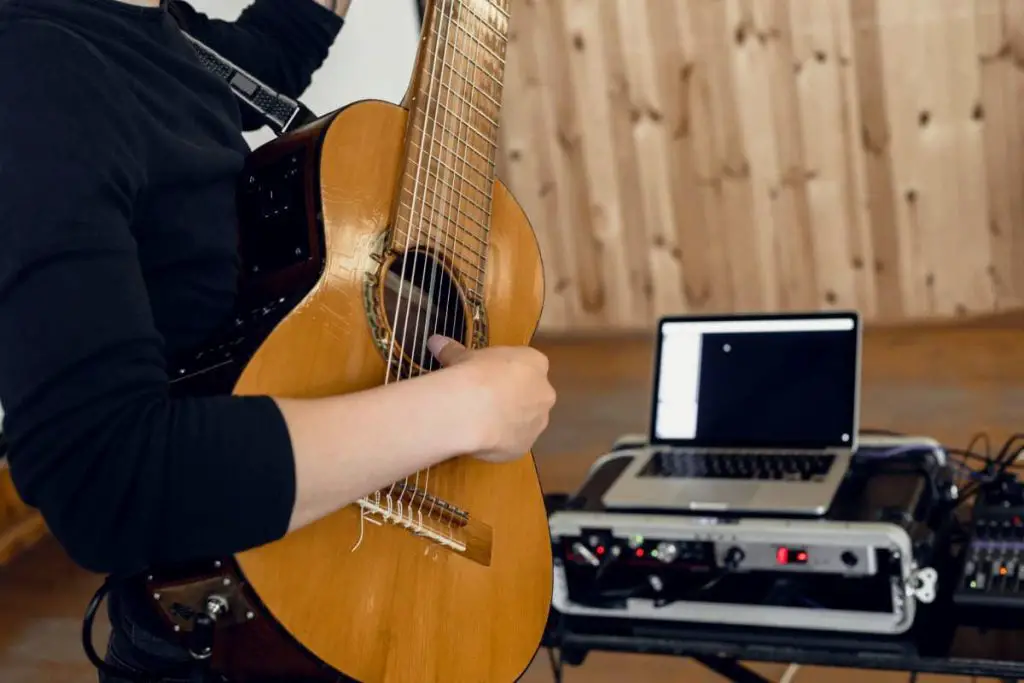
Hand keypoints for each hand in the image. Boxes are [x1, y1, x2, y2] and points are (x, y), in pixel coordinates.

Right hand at [427, 335, 555, 462]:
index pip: (528, 364)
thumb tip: (435, 341)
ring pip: (525, 421)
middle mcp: (544, 392)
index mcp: (535, 363)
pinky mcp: (525, 446)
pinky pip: (513, 442)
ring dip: (508, 421)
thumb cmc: (474, 373)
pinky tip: (479, 438)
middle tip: (484, 400)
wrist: (473, 409)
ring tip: (479, 422)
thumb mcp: (461, 357)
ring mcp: (538, 422)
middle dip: (512, 397)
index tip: (488, 375)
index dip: (507, 371)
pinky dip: (499, 441)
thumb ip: (453, 351)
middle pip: (532, 395)